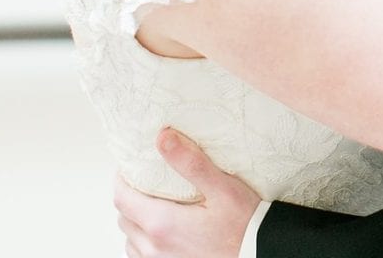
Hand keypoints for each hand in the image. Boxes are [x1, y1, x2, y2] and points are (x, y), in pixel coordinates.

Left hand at [114, 128, 260, 257]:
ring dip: (135, 222)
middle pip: (124, 218)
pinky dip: (144, 242)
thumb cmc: (246, 225)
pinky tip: (162, 232)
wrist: (262, 255)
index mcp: (163, 224)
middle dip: (129, 197)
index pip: (122, 198)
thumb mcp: (223, 187)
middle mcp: (155, 248)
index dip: (121, 179)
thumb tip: (163, 137)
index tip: (130, 166)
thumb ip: (191, 162)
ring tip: (154, 206)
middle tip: (145, 182)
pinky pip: (142, 256)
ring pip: (130, 240)